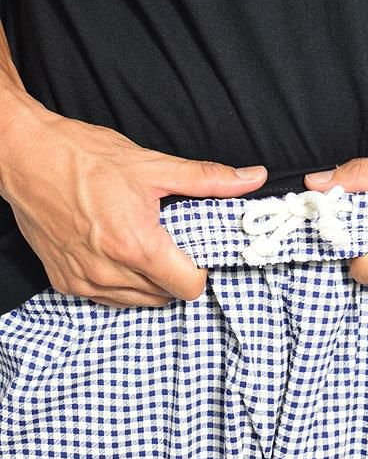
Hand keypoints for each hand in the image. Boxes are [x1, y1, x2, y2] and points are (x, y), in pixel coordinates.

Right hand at [0, 103, 266, 307]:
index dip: (202, 270)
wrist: (23, 156)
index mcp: (136, 246)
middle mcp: (109, 272)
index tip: (198, 251)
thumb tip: (254, 177)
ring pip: (139, 302)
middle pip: (167, 296)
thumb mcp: (153, 165)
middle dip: (178, 274)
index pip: (189, 287)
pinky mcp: (65, 282)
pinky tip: (120, 255)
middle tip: (174, 244)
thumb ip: (209, 179)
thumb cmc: (84, 158)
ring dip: (151, 283)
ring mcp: (84, 281)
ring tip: (146, 247)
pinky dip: (123, 285)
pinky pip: (108, 299)